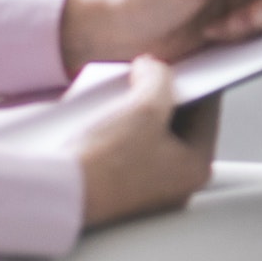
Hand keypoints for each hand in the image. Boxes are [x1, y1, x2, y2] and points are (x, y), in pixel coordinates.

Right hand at [77, 56, 219, 228]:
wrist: (54, 196)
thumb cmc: (104, 162)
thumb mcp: (144, 107)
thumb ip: (159, 79)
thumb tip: (154, 68)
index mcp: (196, 169)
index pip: (207, 112)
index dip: (195, 81)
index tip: (183, 64)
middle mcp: (177, 186)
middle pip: (180, 125)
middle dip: (164, 96)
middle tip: (150, 74)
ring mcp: (148, 192)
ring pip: (153, 137)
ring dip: (141, 111)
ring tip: (127, 89)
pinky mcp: (119, 192)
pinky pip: (130, 151)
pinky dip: (124, 130)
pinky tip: (108, 113)